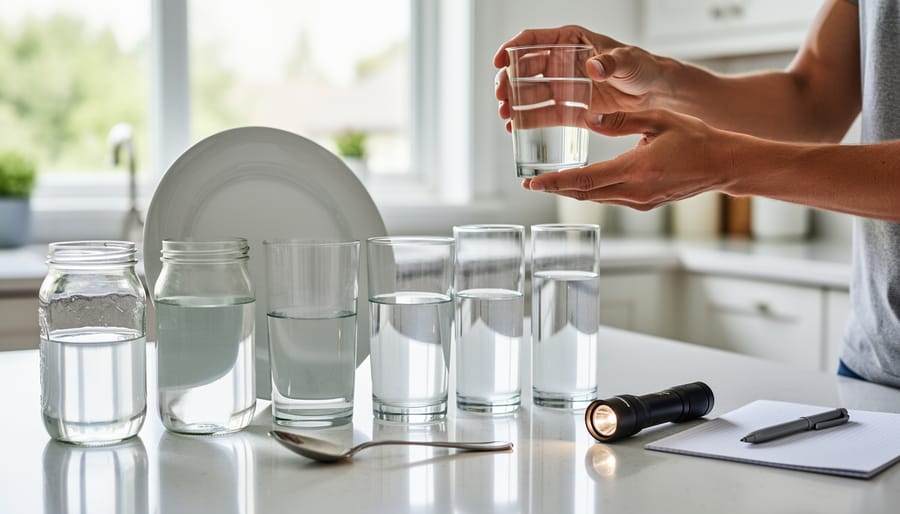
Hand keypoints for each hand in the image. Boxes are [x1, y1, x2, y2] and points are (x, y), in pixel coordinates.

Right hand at [494, 25, 666, 131]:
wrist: (653, 93)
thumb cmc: (642, 67)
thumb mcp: (629, 60)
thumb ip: (611, 62)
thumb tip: (594, 68)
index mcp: (571, 41)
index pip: (534, 40)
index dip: (512, 48)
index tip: (499, 61)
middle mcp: (561, 63)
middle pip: (524, 69)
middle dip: (508, 81)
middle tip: (500, 95)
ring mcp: (562, 86)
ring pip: (529, 93)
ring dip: (513, 103)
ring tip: (504, 115)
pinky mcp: (568, 109)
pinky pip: (542, 114)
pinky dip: (526, 121)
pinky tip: (514, 128)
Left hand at [522, 110, 736, 209]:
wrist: (724, 165)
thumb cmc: (696, 138)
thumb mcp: (658, 120)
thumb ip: (621, 119)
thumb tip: (589, 117)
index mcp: (636, 169)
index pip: (585, 180)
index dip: (555, 183)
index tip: (532, 183)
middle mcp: (635, 191)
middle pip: (584, 194)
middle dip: (556, 188)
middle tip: (531, 184)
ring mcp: (640, 201)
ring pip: (597, 198)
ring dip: (572, 191)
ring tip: (549, 183)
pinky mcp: (645, 204)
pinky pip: (611, 198)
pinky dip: (592, 192)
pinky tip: (581, 184)